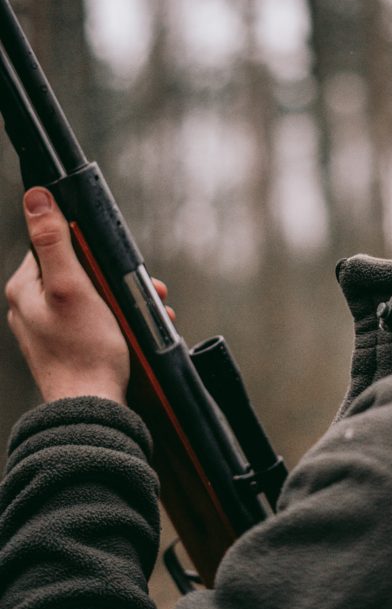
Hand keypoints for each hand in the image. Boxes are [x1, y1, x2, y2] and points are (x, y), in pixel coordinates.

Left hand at [5, 187, 129, 403]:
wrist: (91, 410)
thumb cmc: (84, 352)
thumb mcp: (72, 286)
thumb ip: (54, 240)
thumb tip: (36, 197)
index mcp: (24, 289)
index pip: (56, 245)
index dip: (92, 250)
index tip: (116, 265)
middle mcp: (31, 307)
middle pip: (79, 271)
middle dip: (116, 278)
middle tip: (145, 290)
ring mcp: (48, 328)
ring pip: (92, 296)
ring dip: (124, 301)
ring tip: (150, 313)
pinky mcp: (67, 346)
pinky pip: (95, 321)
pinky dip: (119, 322)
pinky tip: (138, 331)